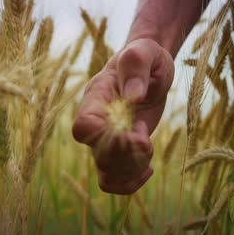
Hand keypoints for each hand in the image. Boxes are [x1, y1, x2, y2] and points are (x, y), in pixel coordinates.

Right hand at [72, 39, 174, 193]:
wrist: (150, 66)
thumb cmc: (146, 56)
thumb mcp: (145, 52)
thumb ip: (136, 66)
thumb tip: (133, 96)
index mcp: (97, 97)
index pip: (84, 127)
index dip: (107, 137)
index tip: (134, 129)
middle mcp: (97, 121)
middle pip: (99, 155)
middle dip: (129, 154)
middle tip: (146, 138)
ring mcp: (107, 139)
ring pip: (106, 172)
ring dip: (133, 169)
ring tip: (148, 145)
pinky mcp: (120, 151)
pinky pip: (113, 181)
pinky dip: (130, 182)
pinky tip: (148, 166)